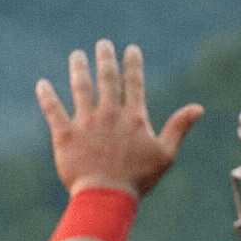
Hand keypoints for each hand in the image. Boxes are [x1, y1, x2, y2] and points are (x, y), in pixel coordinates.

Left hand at [35, 39, 203, 198]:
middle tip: (103, 44)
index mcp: (133, 117)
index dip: (133, 63)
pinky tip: (42, 84)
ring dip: (79, 68)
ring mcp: (86, 123)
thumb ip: (179, 128)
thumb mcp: (165, 154)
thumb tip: (198, 108)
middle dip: (105, 57)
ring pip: (80, 87)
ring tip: (77, 55)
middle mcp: (109, 114)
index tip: (131, 49)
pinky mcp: (65, 135)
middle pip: (107, 78)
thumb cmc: (137, 180)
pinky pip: (53, 110)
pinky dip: (47, 96)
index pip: (134, 82)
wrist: (106, 196)